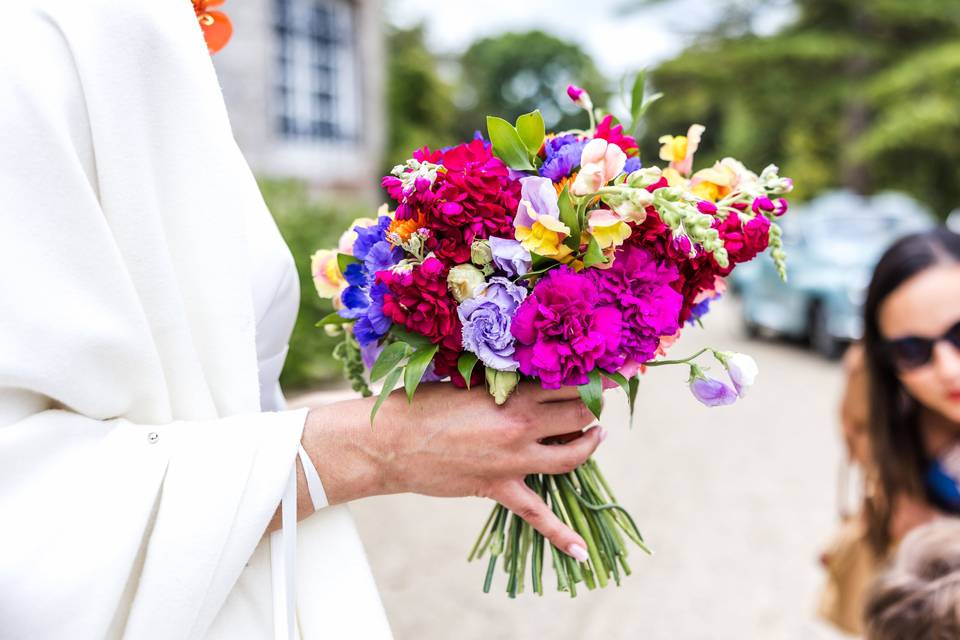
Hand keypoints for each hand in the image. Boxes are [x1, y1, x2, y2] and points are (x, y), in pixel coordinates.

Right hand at [302, 382, 604, 560]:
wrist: (392, 441)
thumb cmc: (424, 403)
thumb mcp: (469, 382)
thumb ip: (503, 381)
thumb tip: (527, 376)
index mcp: (514, 393)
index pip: (570, 382)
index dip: (596, 377)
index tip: (614, 371)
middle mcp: (521, 425)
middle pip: (578, 416)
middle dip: (594, 407)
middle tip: (599, 399)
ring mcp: (513, 460)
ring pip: (571, 457)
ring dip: (588, 445)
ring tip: (595, 435)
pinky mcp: (499, 488)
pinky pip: (538, 515)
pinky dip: (562, 534)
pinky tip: (582, 552)